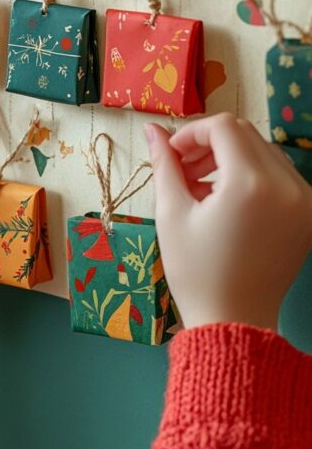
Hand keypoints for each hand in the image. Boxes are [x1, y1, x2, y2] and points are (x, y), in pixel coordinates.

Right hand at [145, 113, 311, 330]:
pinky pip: (279, 173)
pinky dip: (252, 173)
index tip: (172, 155)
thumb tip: (152, 129)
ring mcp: (303, 199)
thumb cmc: (196, 272)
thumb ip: (165, 164)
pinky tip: (226, 198)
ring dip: (230, 156)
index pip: (223, 127)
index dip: (192, 133)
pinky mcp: (308, 213)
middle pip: (244, 133)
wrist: (233, 320)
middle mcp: (286, 186)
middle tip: (184, 170)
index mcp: (250, 185)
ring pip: (263, 150)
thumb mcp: (172, 214)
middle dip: (209, 143)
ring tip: (202, 187)